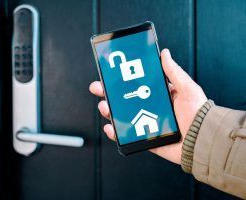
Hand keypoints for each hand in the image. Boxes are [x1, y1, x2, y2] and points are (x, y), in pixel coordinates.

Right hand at [89, 49, 206, 163]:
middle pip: (123, 99)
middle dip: (108, 93)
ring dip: (109, 110)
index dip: (120, 80)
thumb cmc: (198, 113)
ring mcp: (145, 123)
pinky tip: (110, 127)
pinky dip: (115, 132)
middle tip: (97, 88)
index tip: (109, 74)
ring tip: (104, 106)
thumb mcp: (187, 88)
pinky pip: (126, 135)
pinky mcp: (145, 138)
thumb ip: (174, 72)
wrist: (203, 139)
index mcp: (157, 95)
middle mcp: (149, 108)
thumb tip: (164, 52)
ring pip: (121, 116)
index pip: (134, 85)